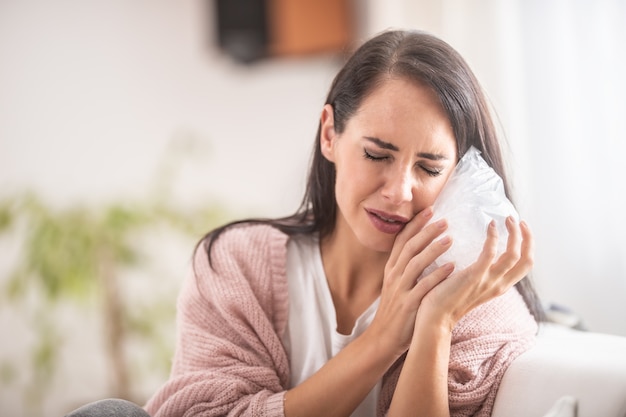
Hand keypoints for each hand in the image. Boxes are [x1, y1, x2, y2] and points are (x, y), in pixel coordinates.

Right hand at [367, 207, 455, 357]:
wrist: (383, 338)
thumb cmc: (396, 311)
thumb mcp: (395, 285)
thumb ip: (406, 268)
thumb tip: (422, 250)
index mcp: (391, 269)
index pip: (401, 240)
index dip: (415, 224)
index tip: (429, 210)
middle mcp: (394, 276)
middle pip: (409, 247)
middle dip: (426, 231)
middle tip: (445, 219)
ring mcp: (400, 289)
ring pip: (416, 263)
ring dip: (433, 249)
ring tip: (450, 238)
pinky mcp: (408, 304)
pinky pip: (424, 286)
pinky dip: (437, 275)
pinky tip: (452, 267)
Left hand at [417, 216, 533, 331]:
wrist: (434, 317)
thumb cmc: (446, 298)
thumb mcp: (470, 285)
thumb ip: (478, 272)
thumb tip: (478, 253)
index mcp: (499, 286)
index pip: (525, 265)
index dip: (528, 245)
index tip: (522, 227)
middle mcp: (499, 285)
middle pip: (527, 260)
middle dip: (527, 238)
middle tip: (518, 219)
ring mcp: (488, 282)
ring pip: (513, 255)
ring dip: (514, 234)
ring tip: (507, 219)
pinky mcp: (474, 277)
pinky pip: (490, 254)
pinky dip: (493, 238)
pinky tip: (489, 225)